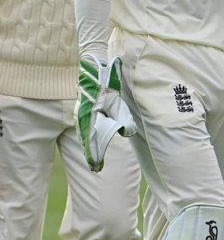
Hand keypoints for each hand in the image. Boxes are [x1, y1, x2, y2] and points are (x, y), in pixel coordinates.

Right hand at [75, 55, 137, 171]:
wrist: (96, 71)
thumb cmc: (107, 86)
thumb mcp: (117, 102)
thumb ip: (123, 118)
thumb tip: (126, 133)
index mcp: (89, 116)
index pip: (90, 140)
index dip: (93, 155)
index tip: (96, 167)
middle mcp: (82, 117)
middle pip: (86, 140)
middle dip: (91, 154)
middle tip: (96, 169)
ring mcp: (81, 114)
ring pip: (84, 134)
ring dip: (89, 147)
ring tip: (94, 161)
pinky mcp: (84, 111)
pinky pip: (84, 128)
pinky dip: (87, 138)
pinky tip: (91, 144)